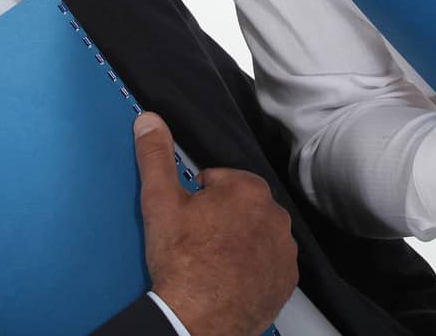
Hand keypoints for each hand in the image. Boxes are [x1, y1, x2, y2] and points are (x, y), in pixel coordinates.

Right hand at [134, 112, 296, 335]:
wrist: (198, 318)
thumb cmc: (181, 260)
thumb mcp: (160, 201)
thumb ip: (155, 156)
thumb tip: (149, 120)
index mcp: (248, 189)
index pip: (219, 181)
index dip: (198, 199)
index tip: (188, 219)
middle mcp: (275, 215)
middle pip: (241, 207)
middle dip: (221, 218)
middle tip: (196, 241)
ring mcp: (284, 250)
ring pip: (256, 234)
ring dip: (239, 241)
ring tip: (212, 261)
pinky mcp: (286, 280)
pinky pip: (269, 263)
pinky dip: (253, 267)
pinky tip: (230, 278)